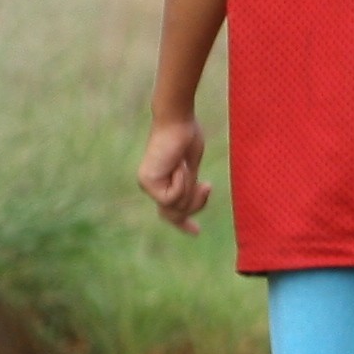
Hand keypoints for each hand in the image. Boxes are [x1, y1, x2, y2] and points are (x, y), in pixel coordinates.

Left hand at [137, 116, 211, 233]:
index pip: (170, 211)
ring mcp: (147, 185)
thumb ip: (189, 189)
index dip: (183, 224)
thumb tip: (188, 210)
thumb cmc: (187, 137)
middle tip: (207, 185)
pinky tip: (179, 166)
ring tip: (187, 167)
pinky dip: (182, 183)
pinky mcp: (147, 182)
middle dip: (195, 204)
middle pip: (176, 213)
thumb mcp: (192, 169)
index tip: (197, 232)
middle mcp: (150, 186)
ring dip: (189, 189)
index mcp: (161, 182)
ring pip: (176, 206)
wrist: (178, 121)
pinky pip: (172, 197)